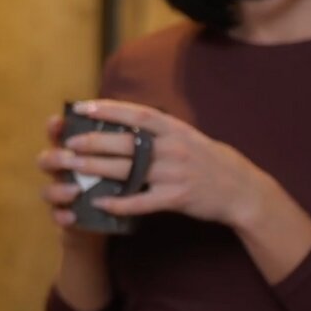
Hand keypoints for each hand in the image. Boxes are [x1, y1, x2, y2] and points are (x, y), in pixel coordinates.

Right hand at [36, 114, 108, 250]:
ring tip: (75, 190)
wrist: (108, 219)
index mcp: (74, 153)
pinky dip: (62, 216)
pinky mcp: (64, 216)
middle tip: (71, 158)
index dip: (54, 127)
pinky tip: (72, 217)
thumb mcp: (120, 163)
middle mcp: (62, 172)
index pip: (59, 135)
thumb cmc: (114, 182)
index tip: (59, 120)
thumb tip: (136, 127)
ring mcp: (61, 195)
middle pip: (46, 160)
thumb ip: (120, 146)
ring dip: (58, 189)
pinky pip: (56, 216)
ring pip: (46, 190)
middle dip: (55, 158)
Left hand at [64, 99, 269, 226]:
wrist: (240, 190)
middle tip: (70, 143)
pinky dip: (120, 202)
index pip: (138, 114)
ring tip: (75, 170)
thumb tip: (126, 122)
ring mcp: (176, 174)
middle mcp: (175, 148)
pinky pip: (142, 202)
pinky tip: (101, 202)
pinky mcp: (178, 198)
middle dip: (95, 143)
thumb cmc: (209, 162)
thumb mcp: (189, 137)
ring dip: (99, 170)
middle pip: (127, 144)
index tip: (84, 107)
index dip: (109, 109)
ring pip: (129, 171)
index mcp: (176, 129)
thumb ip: (161, 131)